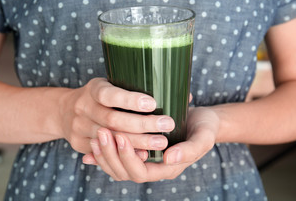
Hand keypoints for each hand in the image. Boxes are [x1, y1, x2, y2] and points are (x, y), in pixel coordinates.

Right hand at [59, 78, 174, 154]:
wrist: (65, 111)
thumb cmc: (99, 96)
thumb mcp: (109, 83)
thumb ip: (134, 86)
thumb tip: (179, 90)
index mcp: (93, 89)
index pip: (109, 94)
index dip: (130, 100)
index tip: (153, 103)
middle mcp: (83, 107)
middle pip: (113, 119)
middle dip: (142, 124)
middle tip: (167, 124)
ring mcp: (79, 127)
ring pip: (110, 138)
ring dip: (138, 142)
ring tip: (161, 142)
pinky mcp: (79, 143)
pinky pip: (103, 152)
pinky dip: (124, 154)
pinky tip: (144, 154)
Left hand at [82, 106, 219, 182]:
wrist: (203, 121)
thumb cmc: (205, 128)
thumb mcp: (203, 138)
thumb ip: (190, 150)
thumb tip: (168, 158)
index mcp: (167, 168)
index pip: (140, 172)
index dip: (127, 158)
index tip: (120, 136)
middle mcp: (153, 168)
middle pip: (124, 172)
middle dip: (111, 155)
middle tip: (102, 132)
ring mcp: (145, 160)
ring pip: (117, 167)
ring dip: (104, 153)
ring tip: (96, 134)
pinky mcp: (139, 150)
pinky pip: (117, 158)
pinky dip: (102, 154)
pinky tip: (90, 146)